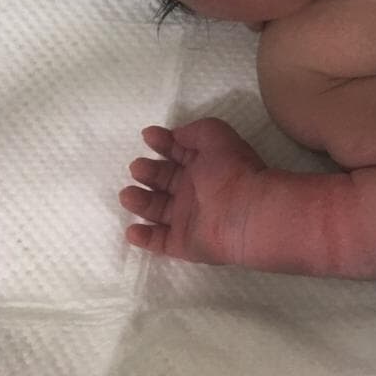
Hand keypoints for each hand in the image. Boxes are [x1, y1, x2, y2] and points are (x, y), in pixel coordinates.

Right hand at [120, 117, 266, 265]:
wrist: (247, 214)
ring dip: (139, 201)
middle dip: (147, 171)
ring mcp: (187, 218)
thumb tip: (176, 135)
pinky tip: (133, 229)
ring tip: (128, 194)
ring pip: (156, 209)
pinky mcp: (183, 243)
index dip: (162, 142)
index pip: (178, 151)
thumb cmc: (232, 171)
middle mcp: (194, 190)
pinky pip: (159, 241)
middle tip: (138, 167)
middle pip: (162, 179)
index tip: (147, 135)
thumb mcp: (217, 137)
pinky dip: (143, 237)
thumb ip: (195, 131)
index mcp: (203, 165)